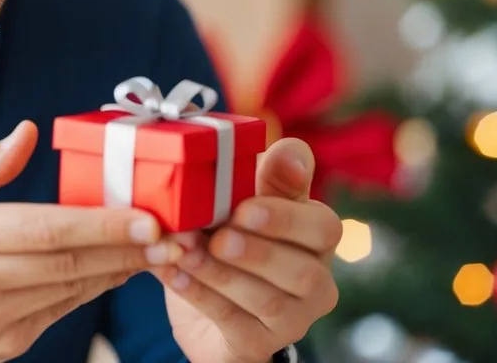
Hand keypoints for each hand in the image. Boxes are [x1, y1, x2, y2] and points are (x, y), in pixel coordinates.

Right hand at [0, 120, 184, 362]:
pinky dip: (95, 288)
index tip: (144, 216)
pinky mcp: (7, 345)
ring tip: (161, 250)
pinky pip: (63, 310)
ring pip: (71, 289)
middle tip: (173, 233)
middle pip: (65, 262)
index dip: (98, 224)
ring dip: (120, 269)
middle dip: (125, 247)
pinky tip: (120, 269)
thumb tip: (28, 132)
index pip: (40, 229)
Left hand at [153, 139, 342, 362]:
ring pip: (269, 300)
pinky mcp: (261, 344)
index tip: (243, 207)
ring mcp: (294, 318)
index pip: (322, 226)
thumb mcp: (243, 199)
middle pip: (303, 270)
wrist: (205, 302)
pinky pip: (235, 322)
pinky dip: (201, 296)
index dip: (284, 217)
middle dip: (255, 251)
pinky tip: (173, 275)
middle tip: (215, 236)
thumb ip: (264, 177)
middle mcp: (315, 279)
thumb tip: (287, 152)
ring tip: (182, 252)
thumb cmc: (228, 234)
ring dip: (220, 274)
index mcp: (315, 235)